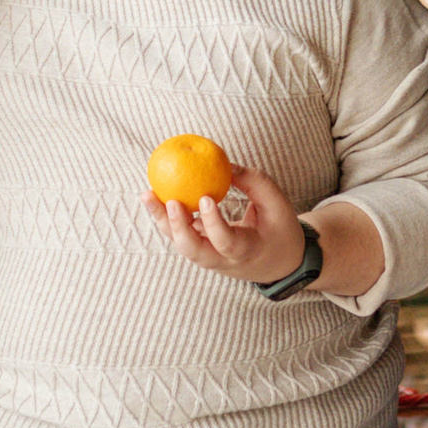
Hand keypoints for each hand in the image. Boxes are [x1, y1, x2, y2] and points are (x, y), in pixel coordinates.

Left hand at [149, 163, 307, 287]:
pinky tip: (154, 196)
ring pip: (181, 244)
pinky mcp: (201, 251)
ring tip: (147, 195)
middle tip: (168, 201)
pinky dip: (166, 218)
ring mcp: (209, 259)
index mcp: (246, 250)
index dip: (213, 222)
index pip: (225, 241)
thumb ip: (254, 183)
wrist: (279, 263)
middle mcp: (223, 260)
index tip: (204, 197)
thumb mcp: (278, 204)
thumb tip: (224, 164)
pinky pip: (181, 236)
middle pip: (193, 251)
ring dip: (162, 221)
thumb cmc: (280, 229)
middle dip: (176, 227)